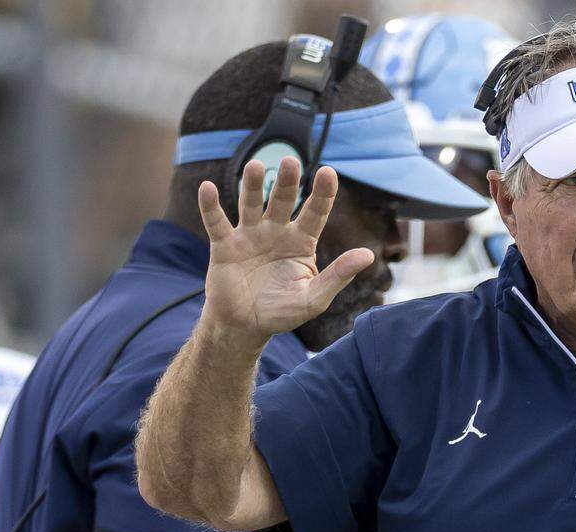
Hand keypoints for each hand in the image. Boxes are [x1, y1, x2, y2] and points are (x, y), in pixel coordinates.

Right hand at [197, 157, 374, 343]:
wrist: (245, 326)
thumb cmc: (283, 312)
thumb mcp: (314, 298)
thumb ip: (339, 276)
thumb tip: (368, 256)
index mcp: (301, 242)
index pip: (315, 212)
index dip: (322, 193)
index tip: (328, 172)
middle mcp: (276, 232)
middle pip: (282, 200)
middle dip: (286, 181)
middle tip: (291, 161)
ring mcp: (249, 236)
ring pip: (250, 203)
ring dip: (251, 185)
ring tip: (255, 166)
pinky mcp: (224, 246)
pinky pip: (216, 222)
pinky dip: (210, 206)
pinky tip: (207, 188)